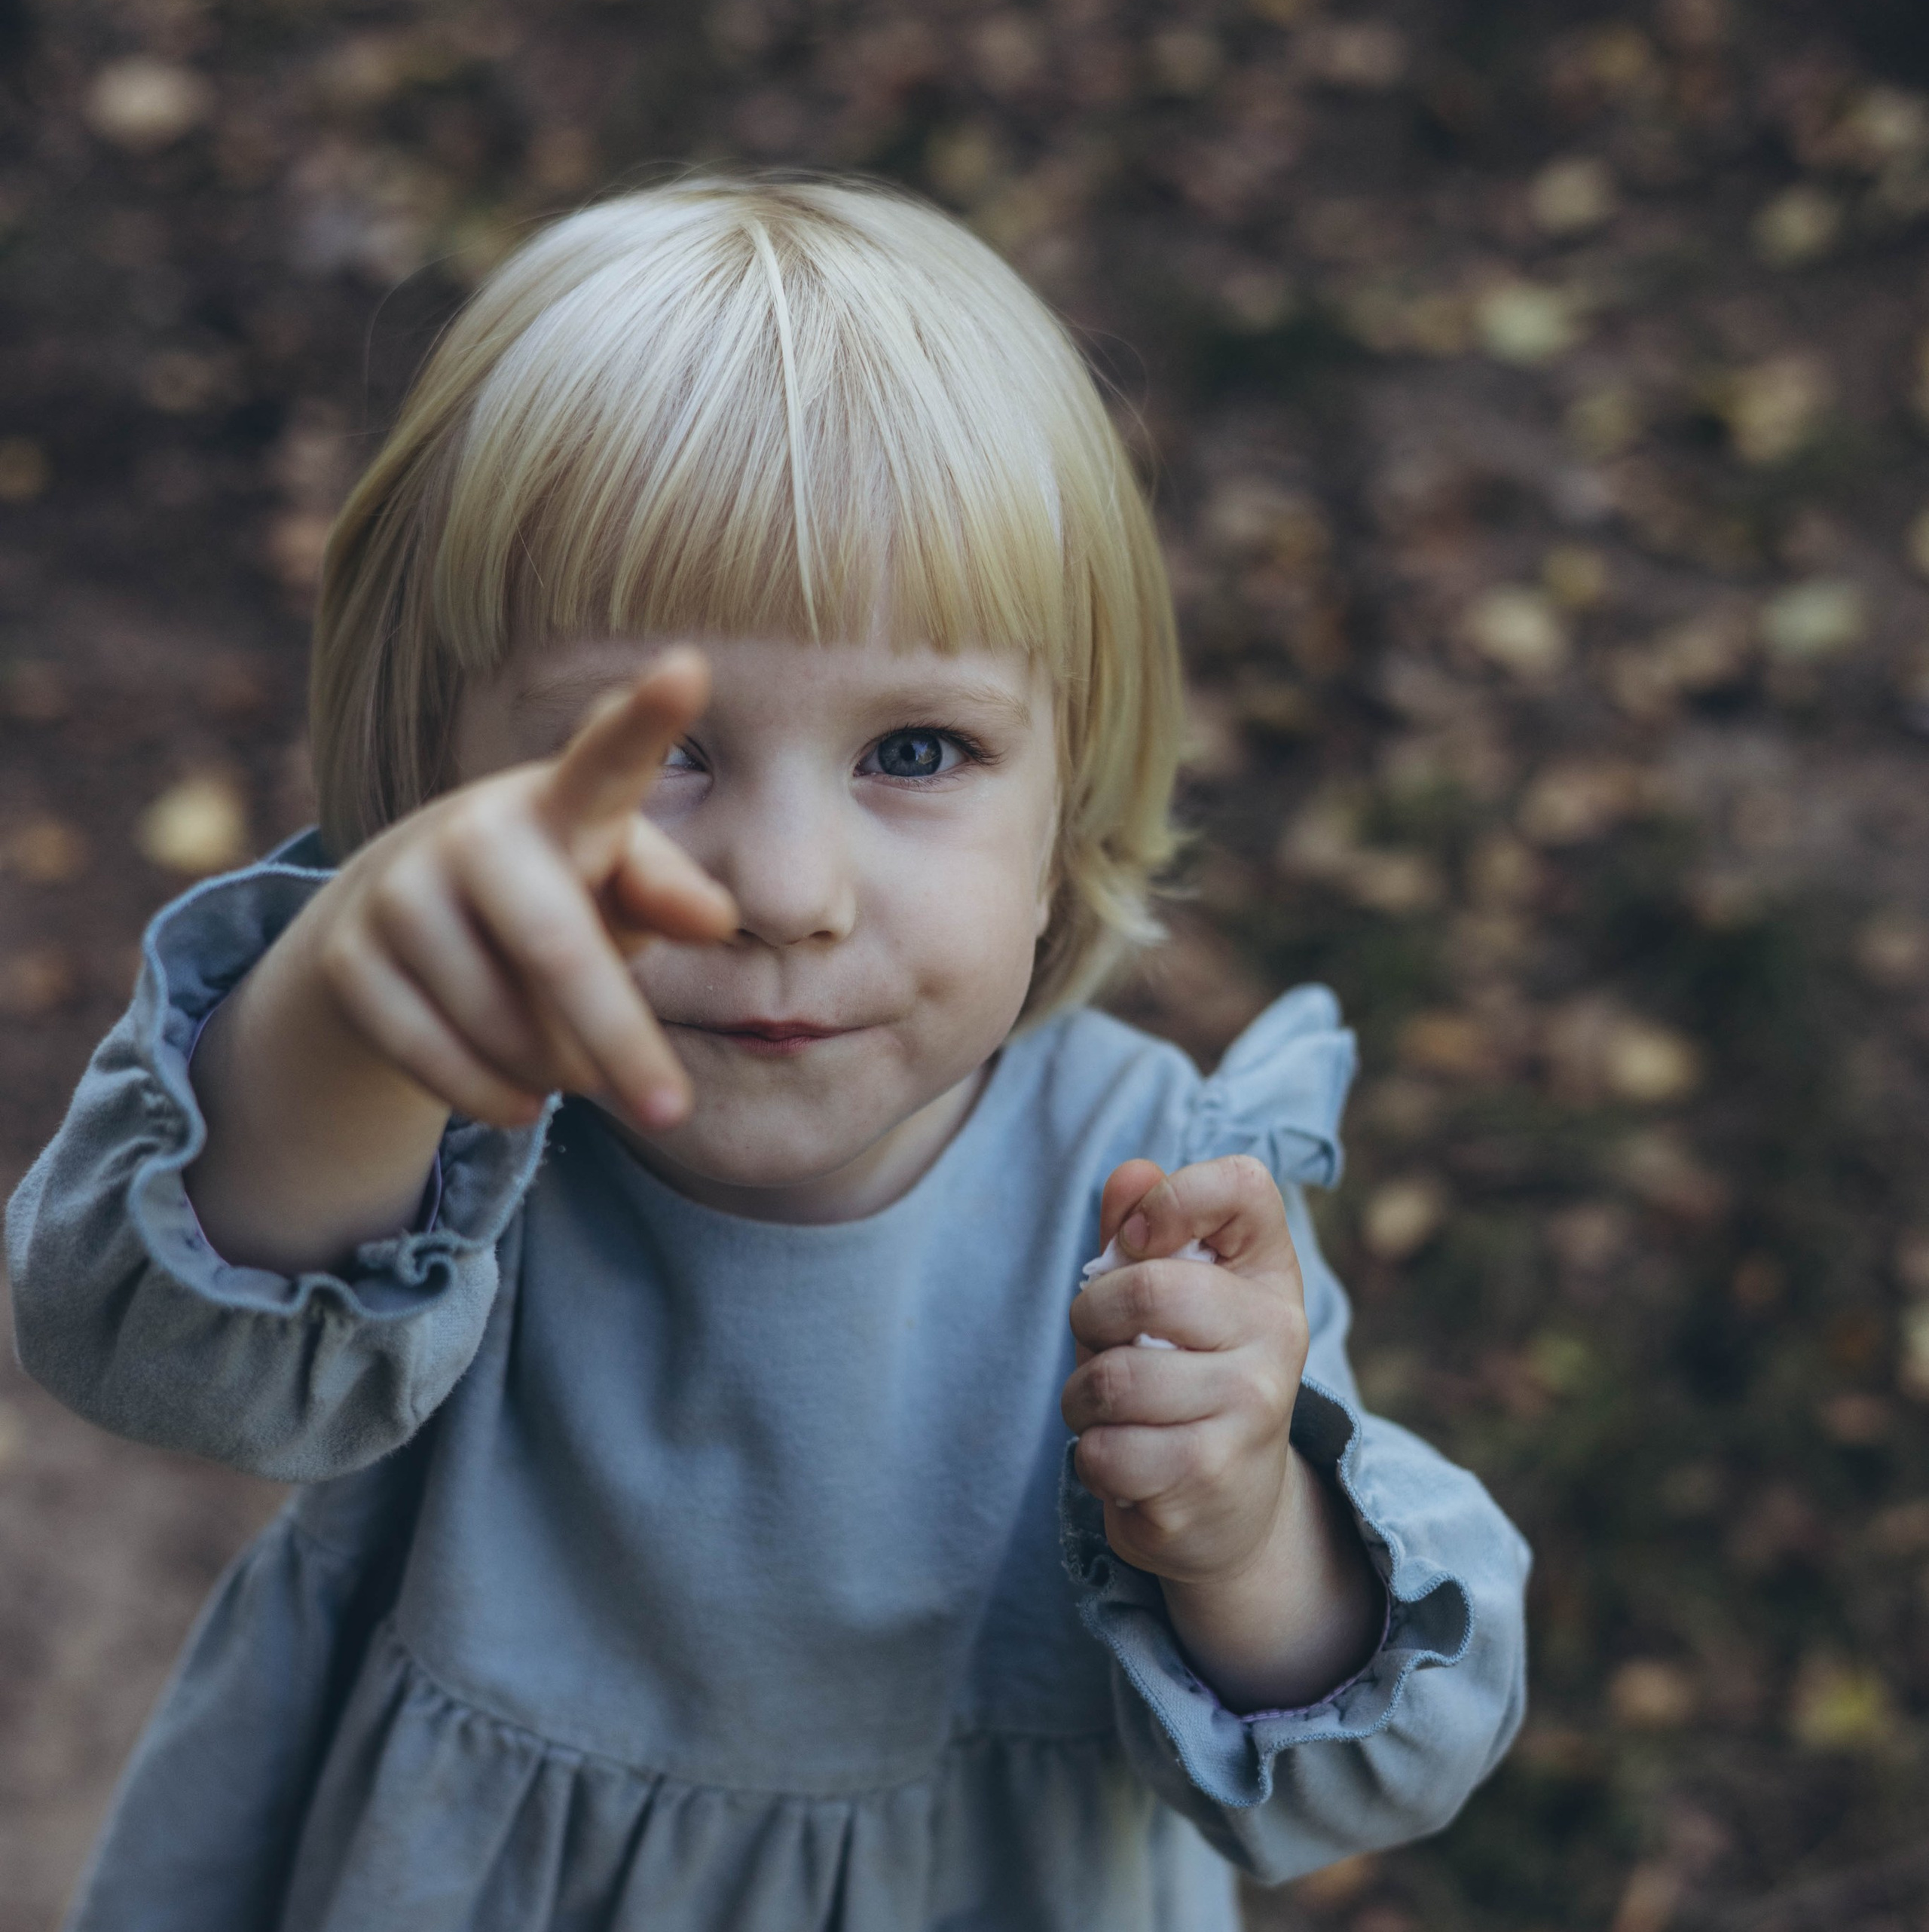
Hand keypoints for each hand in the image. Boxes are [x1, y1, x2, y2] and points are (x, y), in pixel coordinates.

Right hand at [302, 646, 737, 1129]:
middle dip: (618, 1041)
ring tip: (577, 1069)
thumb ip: (667, 892)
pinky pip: (436, 1060)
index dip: (646, 718)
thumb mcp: (620, 885)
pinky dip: (493, 1095)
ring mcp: (399, 893)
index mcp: (563, 803)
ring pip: (499, 1025)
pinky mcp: (347, 961)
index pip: (610, 759)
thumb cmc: (562, 891)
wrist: (411, 917)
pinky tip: (523, 1098)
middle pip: (556, 951)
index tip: (689, 668)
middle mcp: (473, 833)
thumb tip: (716, 918)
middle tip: (671, 1113)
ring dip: (556, 1071)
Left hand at [1062, 1154, 1307, 1585]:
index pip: (1244, 1186)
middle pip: (1148, 1289)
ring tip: (1106, 1410)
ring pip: (1113, 1379)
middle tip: (1099, 1342)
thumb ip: (1139, 1231)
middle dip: (1089, 1316)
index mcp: (1268, 1273)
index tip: (1133, 1241)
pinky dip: (1090, 1456)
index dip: (1173, 1197)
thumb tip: (1130, 1174)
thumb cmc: (1181, 1377)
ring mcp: (1252, 1407)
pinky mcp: (1211, 1474)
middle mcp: (1278, 1333)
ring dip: (1080, 1398)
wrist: (1230, 1510)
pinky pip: (1104, 1449)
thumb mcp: (1164, 1300)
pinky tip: (1126, 1461)